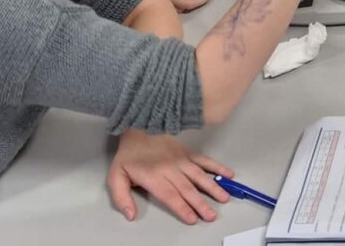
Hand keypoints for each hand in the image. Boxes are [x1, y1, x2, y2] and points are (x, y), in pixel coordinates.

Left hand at [108, 130, 230, 224]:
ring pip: (199, 175)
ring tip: (225, 198)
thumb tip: (131, 215)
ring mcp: (182, 159)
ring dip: (213, 187)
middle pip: (187, 189)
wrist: (139, 125)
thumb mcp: (116, 177)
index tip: (192, 219)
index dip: (182, 207)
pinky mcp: (188, 152)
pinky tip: (228, 174)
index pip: (170, 195)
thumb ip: (122, 198)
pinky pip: (204, 160)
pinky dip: (217, 167)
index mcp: (153, 176)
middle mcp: (170, 168)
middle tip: (212, 215)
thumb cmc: (128, 155)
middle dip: (201, 203)